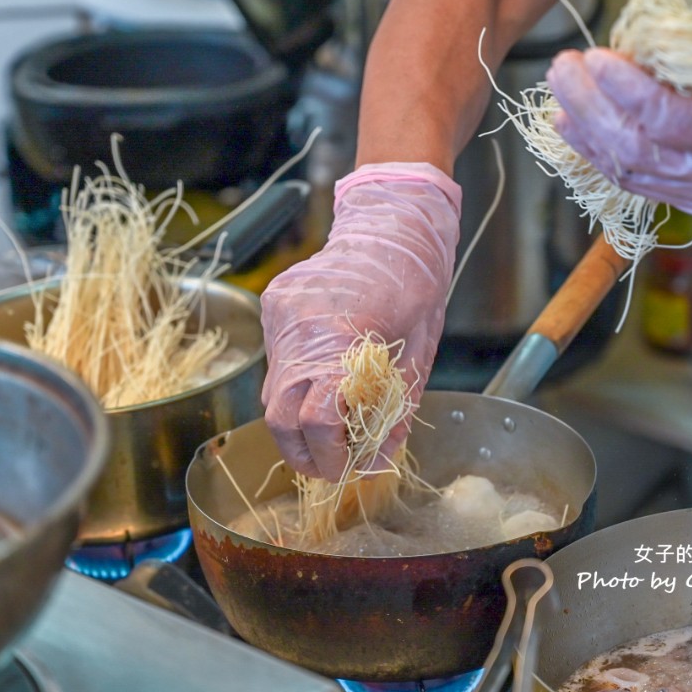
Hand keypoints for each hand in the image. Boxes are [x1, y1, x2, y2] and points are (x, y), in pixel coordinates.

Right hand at [260, 163, 460, 481]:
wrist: (391, 223)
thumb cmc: (416, 283)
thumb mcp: (419, 354)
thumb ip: (395, 409)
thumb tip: (379, 457)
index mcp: (341, 341)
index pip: (318, 421)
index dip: (329, 456)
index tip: (344, 469)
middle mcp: (299, 328)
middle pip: (278, 416)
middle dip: (301, 451)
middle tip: (328, 464)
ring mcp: (280, 316)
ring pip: (272, 390)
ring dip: (296, 417)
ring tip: (329, 427)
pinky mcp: (272, 306)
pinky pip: (276, 358)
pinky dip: (296, 378)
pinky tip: (322, 373)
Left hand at [547, 48, 691, 217]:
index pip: (669, 119)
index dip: (630, 90)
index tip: (601, 57)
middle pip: (631, 143)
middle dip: (590, 102)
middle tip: (565, 65)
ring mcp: (682, 190)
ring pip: (619, 163)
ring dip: (582, 121)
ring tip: (560, 83)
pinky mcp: (669, 196)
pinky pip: (620, 175)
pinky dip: (589, 147)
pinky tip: (566, 120)